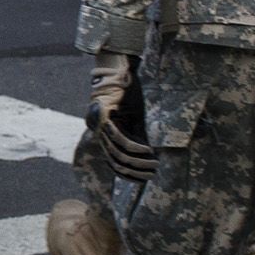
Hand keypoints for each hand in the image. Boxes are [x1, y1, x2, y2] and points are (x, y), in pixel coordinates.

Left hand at [87, 51, 155, 182]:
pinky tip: (147, 150)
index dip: (130, 175)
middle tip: (153, 174)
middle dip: (136, 172)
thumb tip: (152, 155)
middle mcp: (101, 136)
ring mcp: (101, 128)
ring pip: (118, 154)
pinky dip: (135, 147)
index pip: (114, 166)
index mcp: (106, 138)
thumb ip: (139, 137)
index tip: (146, 179)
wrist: (118, 74)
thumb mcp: (135, 121)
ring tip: (154, 163)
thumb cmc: (128, 98)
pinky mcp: (105, 118)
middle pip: (116, 163)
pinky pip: (120, 139)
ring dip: (138, 162)